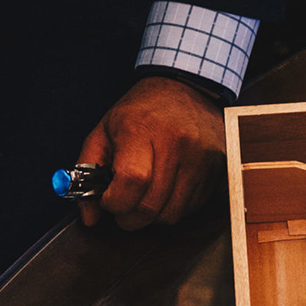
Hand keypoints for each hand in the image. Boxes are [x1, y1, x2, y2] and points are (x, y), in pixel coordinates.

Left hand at [76, 77, 226, 229]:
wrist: (187, 89)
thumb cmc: (141, 112)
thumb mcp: (104, 131)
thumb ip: (87, 172)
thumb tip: (88, 216)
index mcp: (142, 128)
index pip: (132, 181)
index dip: (116, 202)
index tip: (109, 200)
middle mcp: (176, 142)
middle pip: (151, 206)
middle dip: (130, 217)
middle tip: (124, 204)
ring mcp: (201, 156)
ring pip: (172, 214)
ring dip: (153, 214)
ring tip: (147, 193)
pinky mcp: (218, 168)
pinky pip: (192, 208)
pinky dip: (175, 206)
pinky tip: (168, 187)